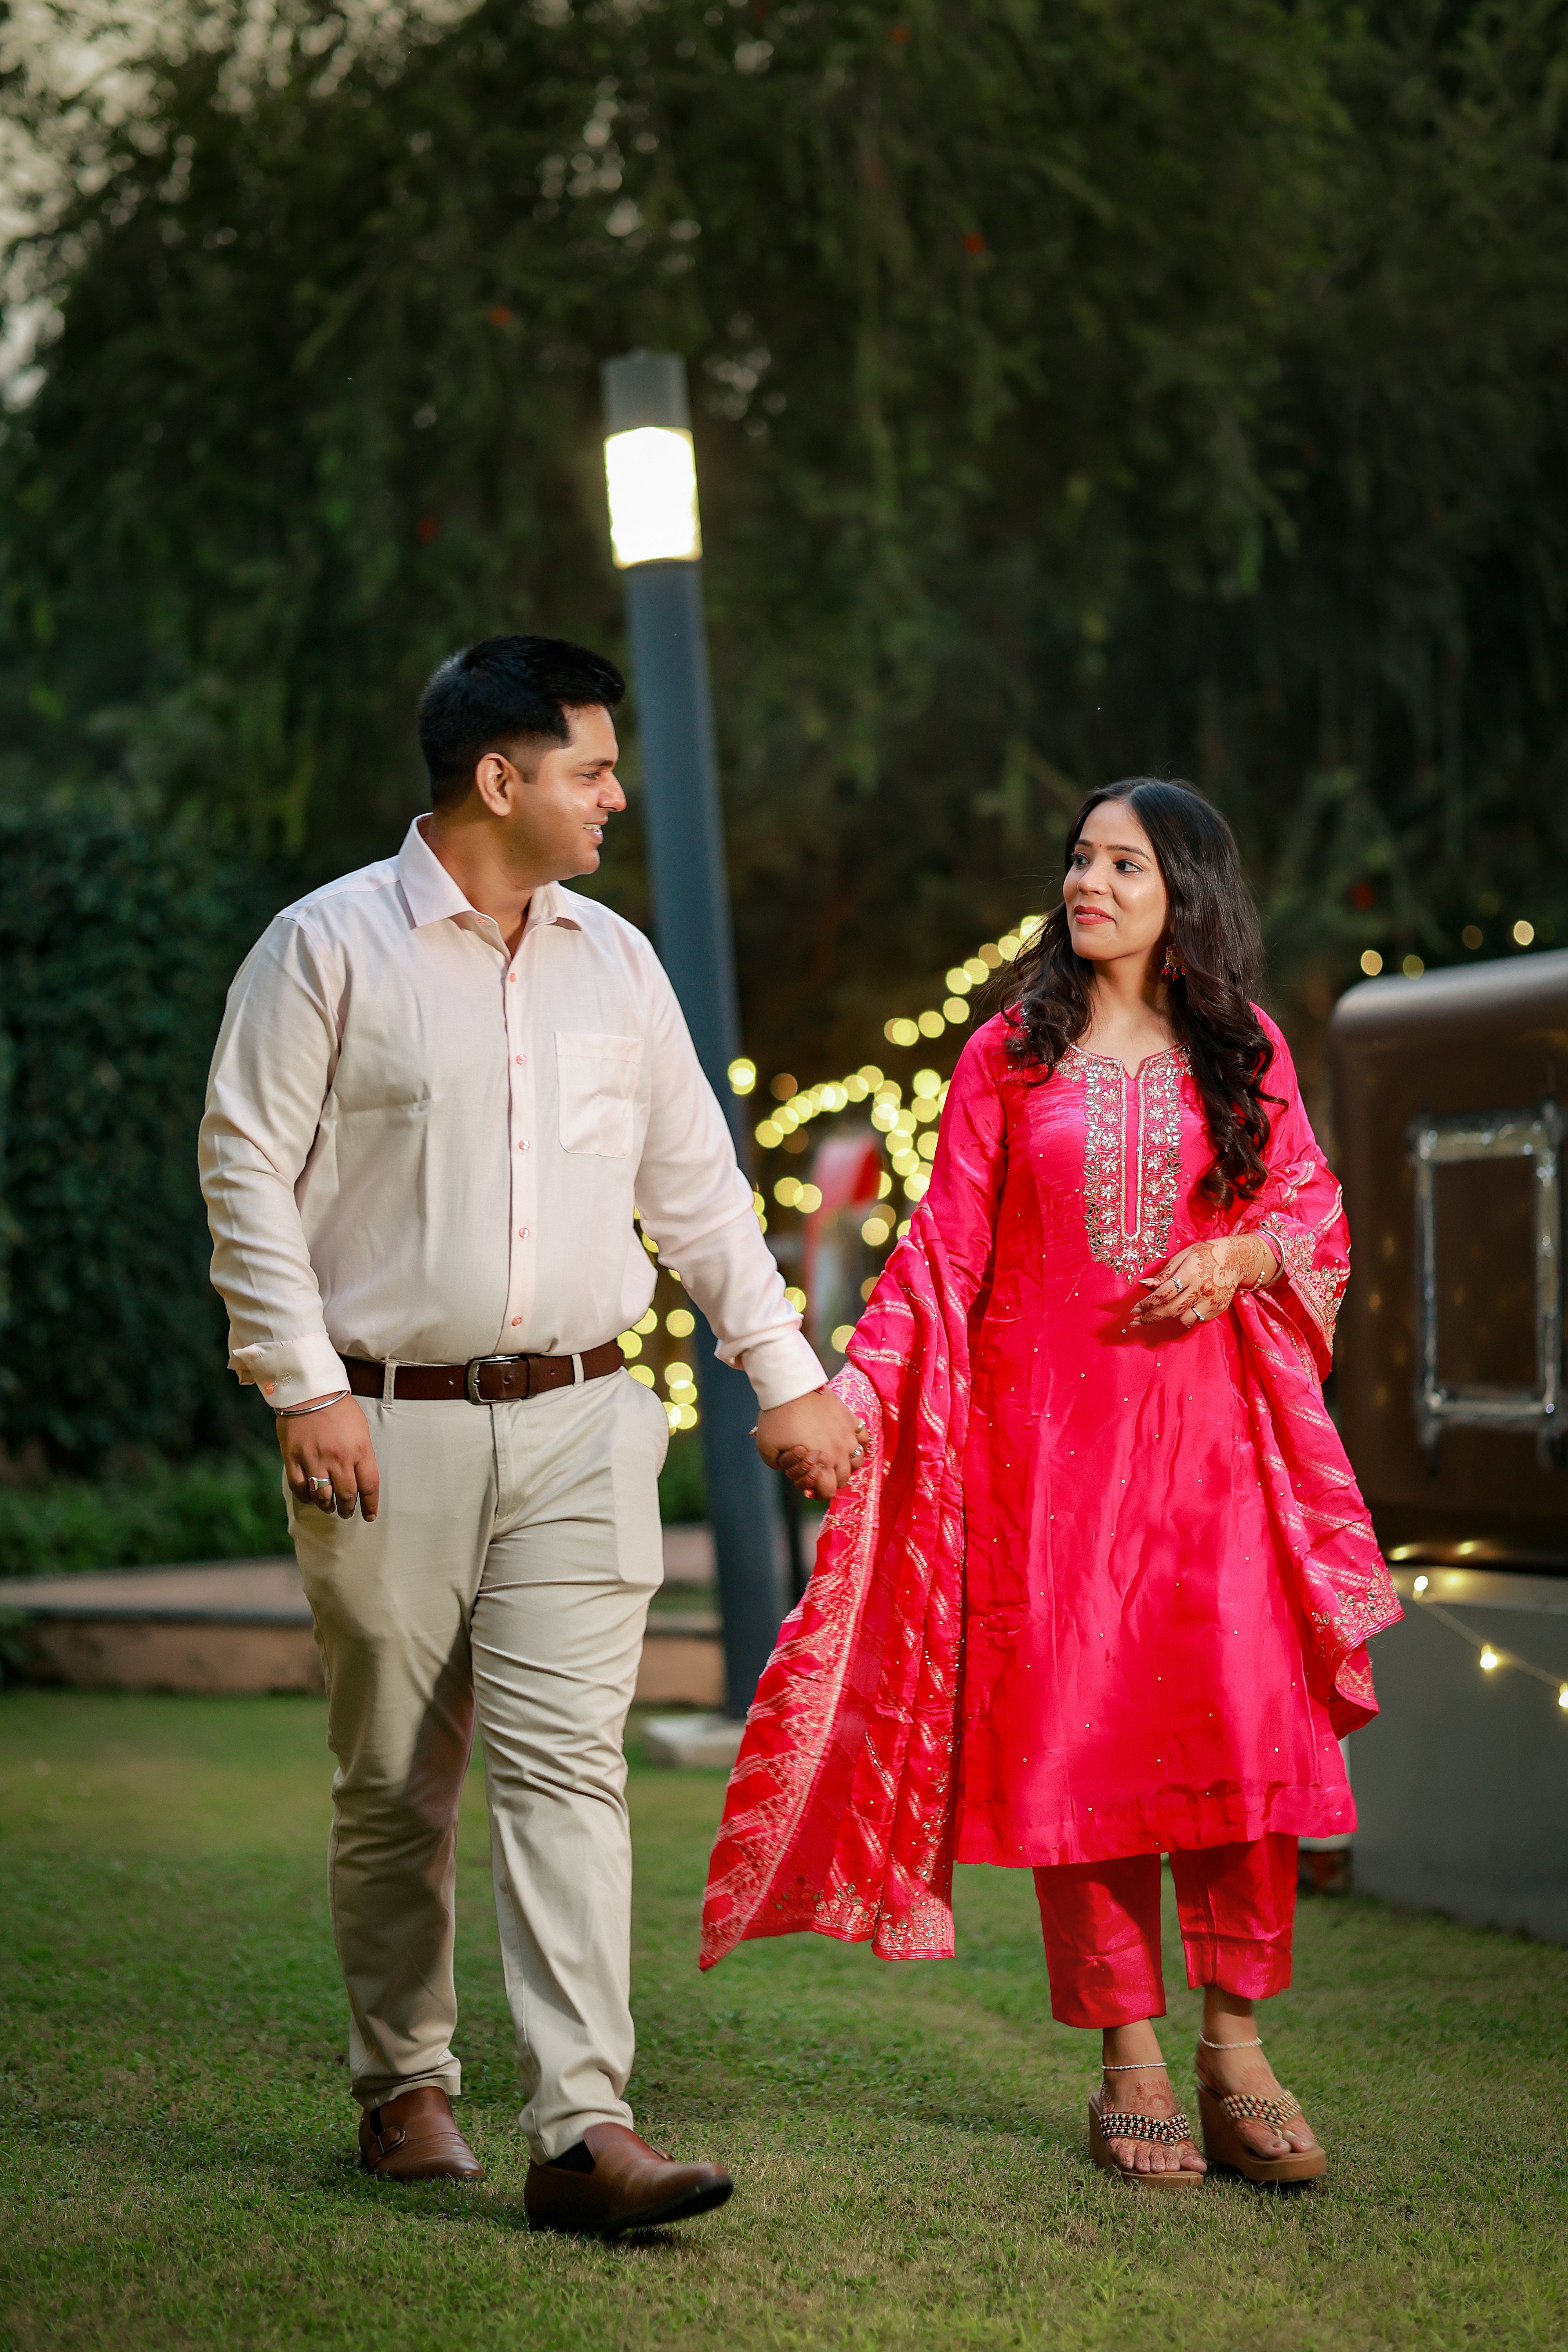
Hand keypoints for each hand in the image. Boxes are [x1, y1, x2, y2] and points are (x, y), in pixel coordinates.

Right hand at [277, 1395, 380, 1520]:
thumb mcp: (360, 1429)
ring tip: (330, 1508)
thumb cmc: (338, 1408)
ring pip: (322, 1496)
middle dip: (348, 1509)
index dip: (370, 1505)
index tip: (370, 1515)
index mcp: (360, 1449)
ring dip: (328, 1507)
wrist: (309, 1391)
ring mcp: (314, 1459)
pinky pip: (300, 1488)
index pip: (369, 1486)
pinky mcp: (293, 1458)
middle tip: (347, 1513)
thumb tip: (360, 1478)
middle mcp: (338, 1458)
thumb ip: (361, 1454)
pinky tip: (311, 1497)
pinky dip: (306, 1497)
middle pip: (347, 1495)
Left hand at [755, 1388, 866, 1500]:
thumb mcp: (767, 1449)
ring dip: (846, 1464)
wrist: (790, 1387)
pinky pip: (865, 1437)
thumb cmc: (777, 1418)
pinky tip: (847, 1441)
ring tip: (833, 1457)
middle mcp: (839, 1453)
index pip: (829, 1492)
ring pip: (857, 1460)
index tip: (808, 1486)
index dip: (817, 1492)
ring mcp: (848, 1435)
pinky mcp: (850, 1418)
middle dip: (831, 1479)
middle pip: (844, 1479)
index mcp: (820, 1464)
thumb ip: (780, 1466)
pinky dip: (859, 1443)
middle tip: (817, 1470)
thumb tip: (791, 1469)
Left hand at [1130, 1234, 1278, 1330]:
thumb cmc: (1204, 1255)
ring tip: (1163, 1311)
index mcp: (1190, 1273)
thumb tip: (1144, 1285)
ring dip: (1171, 1317)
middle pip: (1171, 1310)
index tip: (1134, 1309)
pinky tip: (1185, 1307)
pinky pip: (1197, 1319)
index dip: (1147, 1303)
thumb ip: (1164, 1274)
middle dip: (1151, 1317)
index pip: (1164, 1293)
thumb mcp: (1182, 1257)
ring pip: (1184, 1319)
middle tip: (1136, 1322)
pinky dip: (1188, 1316)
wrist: (1235, 1259)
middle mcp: (1201, 1288)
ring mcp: (1211, 1300)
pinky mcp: (1219, 1308)